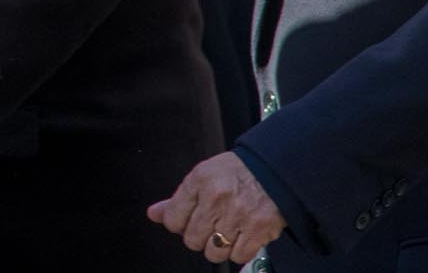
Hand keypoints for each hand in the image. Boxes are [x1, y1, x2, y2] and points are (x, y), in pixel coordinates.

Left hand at [149, 152, 286, 263]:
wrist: (273, 170)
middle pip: (192, 239)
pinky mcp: (259, 230)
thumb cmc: (236, 173)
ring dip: (217, 248)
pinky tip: (239, 238)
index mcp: (199, 182)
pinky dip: (238, 252)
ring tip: (224, 233)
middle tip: (208, 227)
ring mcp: (238, 216)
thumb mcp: (202, 176)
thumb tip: (154, 214)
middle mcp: (217, 199)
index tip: (187, 222)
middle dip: (198, 237)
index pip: (173, 219)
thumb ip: (177, 199)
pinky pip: (238, 256)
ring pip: (214, 252)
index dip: (178, 225)